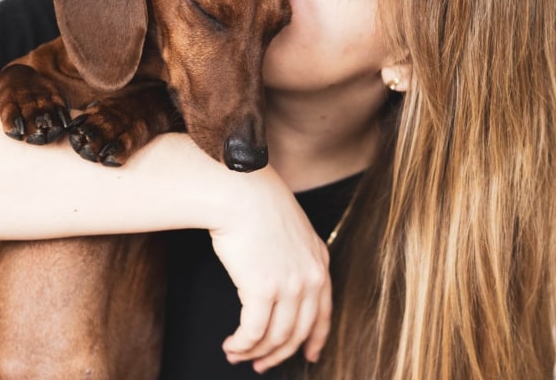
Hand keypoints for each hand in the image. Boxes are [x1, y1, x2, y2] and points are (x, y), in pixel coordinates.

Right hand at [208, 167, 331, 372]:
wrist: (240, 192)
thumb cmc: (255, 202)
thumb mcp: (290, 228)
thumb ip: (293, 254)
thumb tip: (278, 277)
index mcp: (319, 262)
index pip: (324, 313)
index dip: (315, 339)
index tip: (308, 354)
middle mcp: (310, 278)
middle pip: (298, 332)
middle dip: (278, 354)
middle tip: (261, 364)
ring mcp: (290, 286)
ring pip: (275, 337)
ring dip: (254, 352)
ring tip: (236, 355)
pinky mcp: (263, 290)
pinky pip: (253, 332)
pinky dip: (241, 345)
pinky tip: (231, 346)